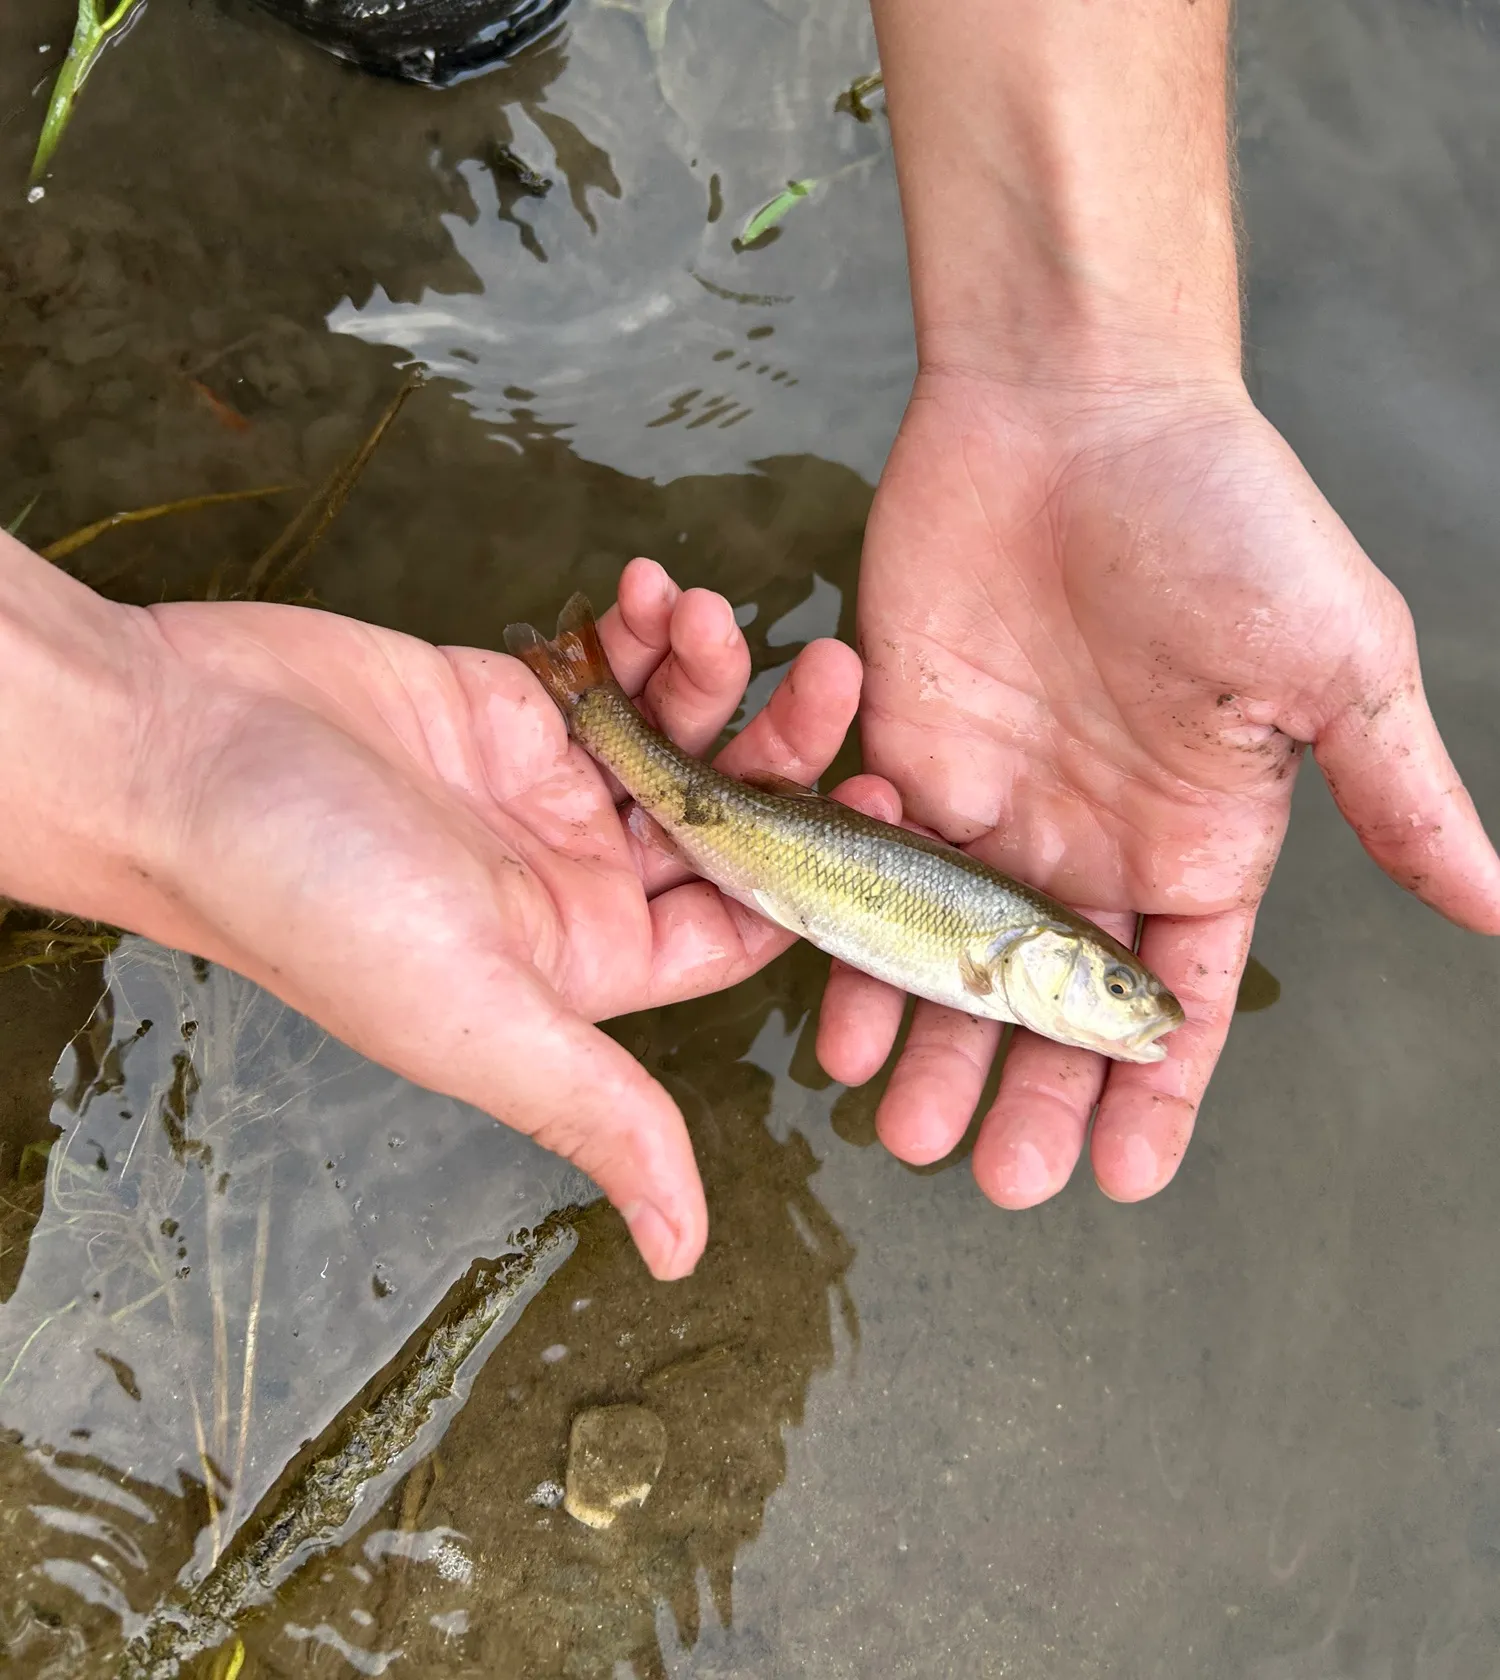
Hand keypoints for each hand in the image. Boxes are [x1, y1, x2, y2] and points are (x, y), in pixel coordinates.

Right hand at [0, 547, 860, 1278]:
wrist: (178, 752)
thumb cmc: (310, 897)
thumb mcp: (476, 1019)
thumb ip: (598, 1115)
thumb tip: (686, 1253)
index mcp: (589, 968)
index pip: (748, 926)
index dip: (824, 865)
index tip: (881, 791)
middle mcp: (577, 881)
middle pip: (731, 815)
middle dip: (788, 747)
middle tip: (836, 677)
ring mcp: (545, 784)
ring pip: (680, 731)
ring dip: (716, 673)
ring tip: (719, 619)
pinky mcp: (506, 700)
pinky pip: (609, 664)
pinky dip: (642, 630)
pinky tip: (650, 589)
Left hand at [820, 371, 1499, 1203]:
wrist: (1072, 403)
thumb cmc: (1222, 518)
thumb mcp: (1334, 663)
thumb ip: (1395, 798)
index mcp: (1199, 838)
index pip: (1174, 999)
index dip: (1152, 1093)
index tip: (1122, 1179)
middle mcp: (1091, 841)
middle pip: (1052, 1005)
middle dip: (1028, 1095)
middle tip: (995, 1181)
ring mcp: (992, 805)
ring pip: (952, 963)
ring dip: (930, 1048)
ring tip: (901, 1131)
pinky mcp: (904, 755)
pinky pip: (873, 875)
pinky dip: (854, 947)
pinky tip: (839, 1018)